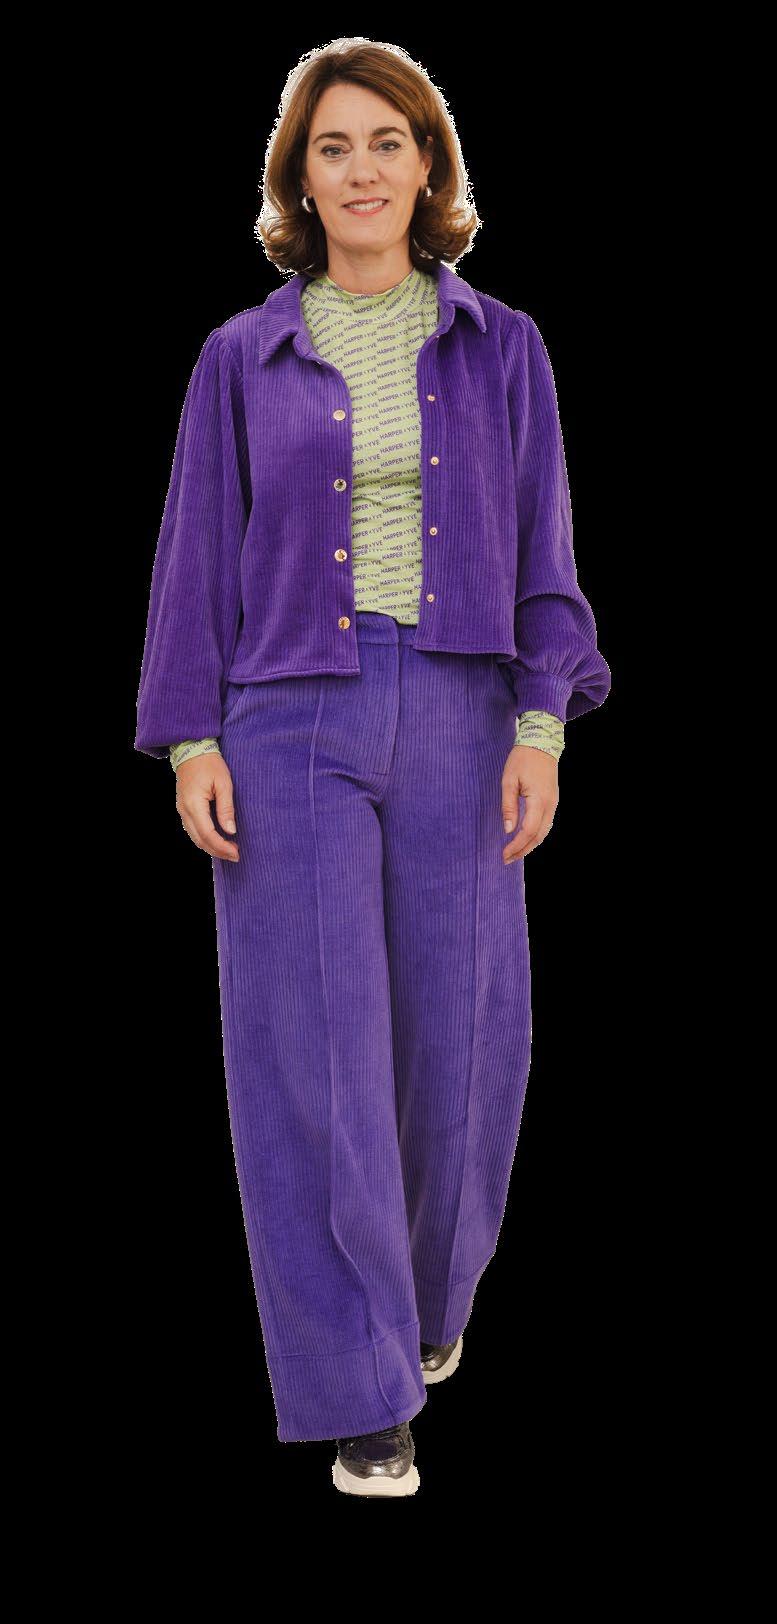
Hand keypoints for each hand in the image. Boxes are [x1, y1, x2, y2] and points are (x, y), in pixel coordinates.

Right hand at [175, 754, 239, 861]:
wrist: (191, 749)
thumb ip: (226, 808)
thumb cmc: (210, 764)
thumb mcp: (224, 783)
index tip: (236, 852)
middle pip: (199, 840)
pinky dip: (204, 838)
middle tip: (235, 855)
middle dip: (217, 851)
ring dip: (211, 847)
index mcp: (194, 804)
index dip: (222, 846)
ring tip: (228, 850)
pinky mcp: (183, 808)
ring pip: (194, 837)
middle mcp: (184, 810)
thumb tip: (230, 830)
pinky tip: (217, 840)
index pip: (208, 834)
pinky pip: (192, 829)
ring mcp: (181, 810)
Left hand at [501, 745, 558, 862]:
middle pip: (539, 836)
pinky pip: (546, 824)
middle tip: (507, 859)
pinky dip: (535, 835)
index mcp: (539, 800)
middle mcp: (550, 805)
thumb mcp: (509, 781)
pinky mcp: (553, 800)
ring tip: (514, 853)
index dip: (517, 846)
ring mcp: (554, 803)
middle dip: (523, 850)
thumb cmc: (522, 759)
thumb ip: (508, 806)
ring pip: (544, 832)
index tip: (504, 854)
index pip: (529, 831)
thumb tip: (508, 829)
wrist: (541, 742)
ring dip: (530, 844)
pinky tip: (525, 838)